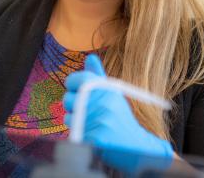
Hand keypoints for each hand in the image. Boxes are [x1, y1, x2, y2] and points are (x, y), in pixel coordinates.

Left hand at [63, 54, 172, 171]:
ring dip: (75, 122)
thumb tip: (90, 58)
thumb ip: (97, 77)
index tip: (74, 88)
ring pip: (69, 118)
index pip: (79, 79)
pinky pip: (74, 133)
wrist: (135, 145)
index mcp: (107, 90)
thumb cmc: (119, 117)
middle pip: (68, 99)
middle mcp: (103, 102)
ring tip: (90, 123)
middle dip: (72, 105)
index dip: (72, 83)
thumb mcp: (112, 93)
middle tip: (82, 109)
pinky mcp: (95, 138)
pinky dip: (80, 135)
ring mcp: (99, 121)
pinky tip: (91, 134)